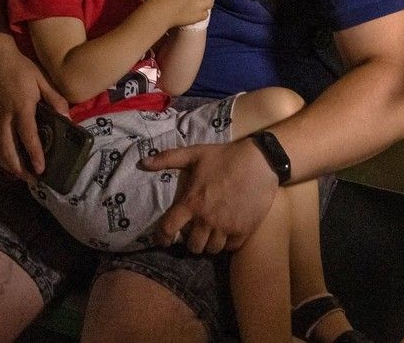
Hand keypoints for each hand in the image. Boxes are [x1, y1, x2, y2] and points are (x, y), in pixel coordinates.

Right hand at [0, 45, 67, 180]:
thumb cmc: (20, 67)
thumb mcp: (42, 79)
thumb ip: (55, 98)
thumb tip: (67, 117)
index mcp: (21, 106)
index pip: (28, 135)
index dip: (35, 154)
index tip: (41, 169)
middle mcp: (5, 116)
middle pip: (9, 149)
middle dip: (19, 167)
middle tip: (32, 180)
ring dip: (8, 165)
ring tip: (20, 175)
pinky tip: (6, 161)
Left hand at [140, 139, 278, 252]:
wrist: (260, 162)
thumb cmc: (225, 156)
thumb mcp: (195, 154)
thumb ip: (168, 158)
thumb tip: (143, 163)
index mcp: (192, 202)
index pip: (168, 228)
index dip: (162, 238)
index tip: (163, 241)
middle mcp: (207, 219)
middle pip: (193, 246)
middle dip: (191, 242)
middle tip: (194, 234)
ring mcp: (226, 226)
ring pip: (212, 249)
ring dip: (209, 244)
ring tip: (210, 234)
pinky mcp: (244, 230)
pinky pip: (231, 247)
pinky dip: (227, 243)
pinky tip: (227, 232)